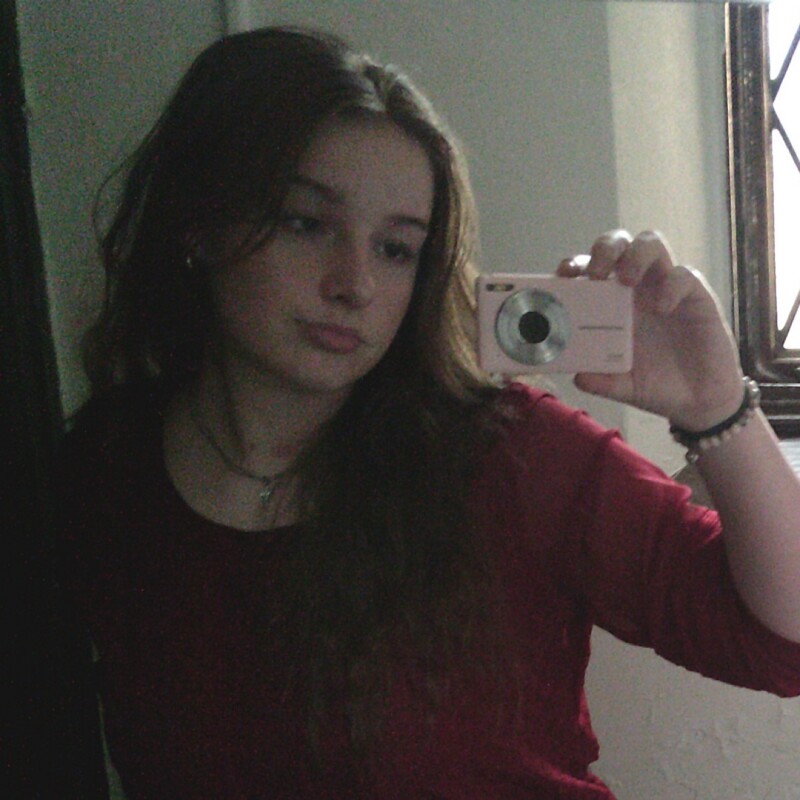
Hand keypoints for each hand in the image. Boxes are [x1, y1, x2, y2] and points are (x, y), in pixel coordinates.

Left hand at [557, 229, 743, 429]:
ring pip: (652, 243)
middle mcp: (637, 288)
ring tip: (626, 280)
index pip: (588, 268)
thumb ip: (601, 381)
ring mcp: (666, 287)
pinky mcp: (697, 296)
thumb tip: (578, 377)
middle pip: (619, 244)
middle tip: (595, 273)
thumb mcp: (622, 387)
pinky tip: (661, 308)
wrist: (698, 402)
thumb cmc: (655, 385)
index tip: (563, 275)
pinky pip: (685, 276)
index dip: (575, 264)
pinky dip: (671, 285)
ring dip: (635, 254)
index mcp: (610, 303)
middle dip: (604, 249)